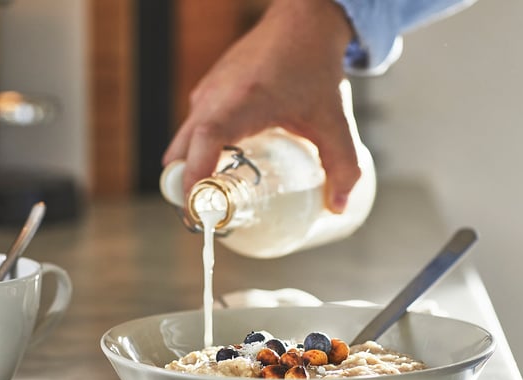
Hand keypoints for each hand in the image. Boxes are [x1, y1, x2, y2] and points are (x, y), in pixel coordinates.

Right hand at [162, 0, 360, 213]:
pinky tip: (224, 167)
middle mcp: (214, 98)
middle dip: (186, 189)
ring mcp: (206, 94)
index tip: (198, 213)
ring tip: (218, 199)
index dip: (194, 181)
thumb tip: (337, 206)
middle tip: (209, 218)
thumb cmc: (312, 66)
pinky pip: (192, 131)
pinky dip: (197, 154)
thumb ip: (342, 165)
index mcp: (241, 103)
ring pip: (181, 144)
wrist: (302, 20)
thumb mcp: (333, 120)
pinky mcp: (207, 93)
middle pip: (180, 154)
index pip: (202, 145)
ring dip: (190, 173)